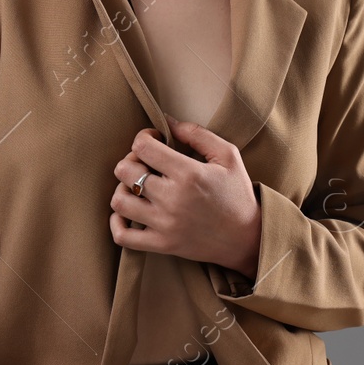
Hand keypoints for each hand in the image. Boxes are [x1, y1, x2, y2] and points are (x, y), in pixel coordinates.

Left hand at [110, 114, 261, 277]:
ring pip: (119, 201)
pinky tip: (128, 213)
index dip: (144, 137)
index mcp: (189, 174)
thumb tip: (167, 120)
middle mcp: (172, 199)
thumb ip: (196, 133)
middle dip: (131, 160)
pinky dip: (117, 223)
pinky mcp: (162, 244)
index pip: (143, 147)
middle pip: (125, 171)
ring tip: (138, 187)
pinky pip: (123, 237)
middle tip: (146, 162)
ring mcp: (164, 225)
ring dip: (123, 189)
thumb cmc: (237, 193)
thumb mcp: (227, 155)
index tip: (155, 141)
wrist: (246, 238)